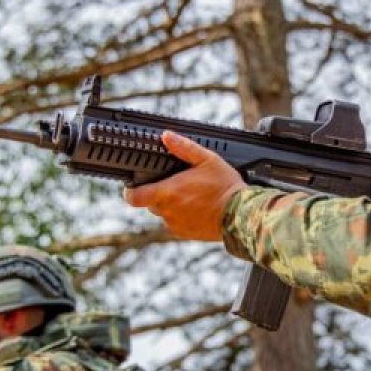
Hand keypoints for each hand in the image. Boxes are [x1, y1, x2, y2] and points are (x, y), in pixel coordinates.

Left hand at [123, 131, 246, 240]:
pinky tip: (198, 208)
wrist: (240, 214)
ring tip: (192, 197)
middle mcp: (168, 211)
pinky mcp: (185, 234)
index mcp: (168, 192)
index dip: (130, 191)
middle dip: (159, 194)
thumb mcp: (207, 160)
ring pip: (165, 213)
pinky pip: (176, 224)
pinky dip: (182, 217)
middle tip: (178, 185)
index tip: (134, 187)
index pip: (133, 197)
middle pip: (151, 203)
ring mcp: (175, 225)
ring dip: (172, 206)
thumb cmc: (225, 187)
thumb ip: (183, 147)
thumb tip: (166, 136)